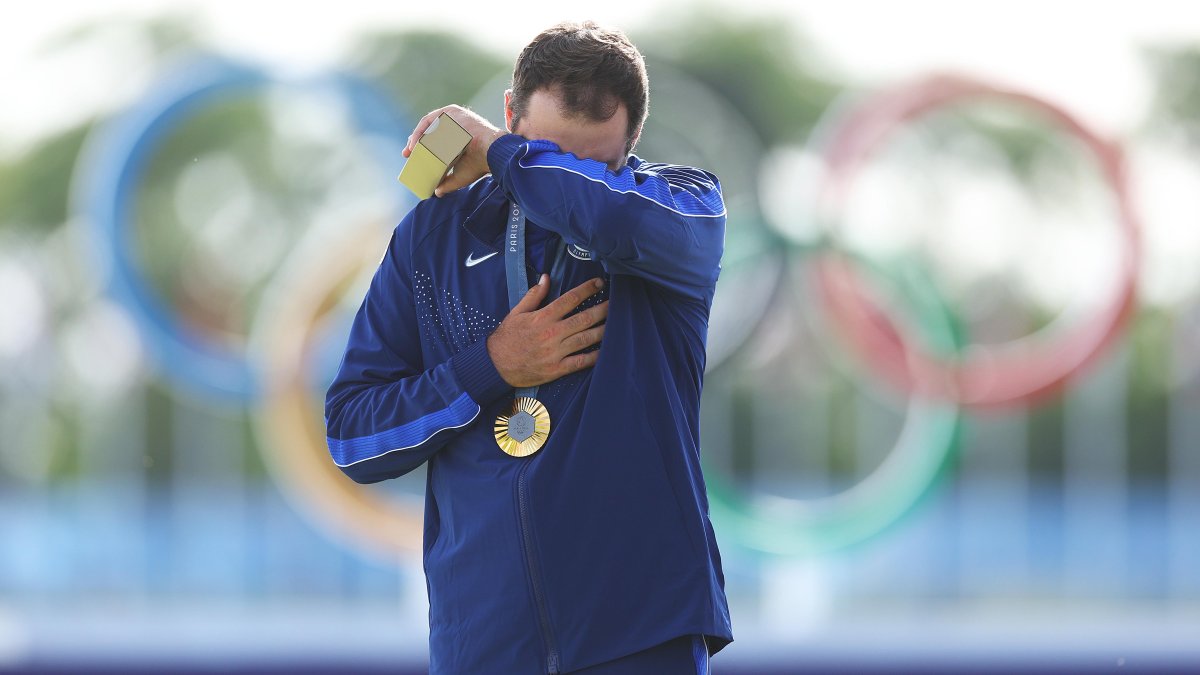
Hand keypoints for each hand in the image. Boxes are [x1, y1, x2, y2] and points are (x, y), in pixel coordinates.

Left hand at [402, 104, 506, 197]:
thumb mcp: (460, 175)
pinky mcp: (451, 112)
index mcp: (459, 134)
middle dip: (416, 141)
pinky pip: (429, 122)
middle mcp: (455, 122)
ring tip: (410, 151)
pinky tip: (414, 144)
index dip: (422, 146)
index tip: (412, 156)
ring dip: (416, 137)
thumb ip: (448, 183)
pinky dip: (419, 132)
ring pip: (428, 125)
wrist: (491, 152)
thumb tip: (437, 193)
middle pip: (430, 130)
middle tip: (408, 154)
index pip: (436, 137)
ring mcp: (453, 116)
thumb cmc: (478, 163)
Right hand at [487, 276, 608, 387]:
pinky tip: (606, 351)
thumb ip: (533, 295)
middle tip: (616, 303)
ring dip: (603, 330)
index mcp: (542, 317)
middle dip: (602, 309)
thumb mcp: (516, 312)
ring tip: (617, 323)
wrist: (495, 365)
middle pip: (584, 318)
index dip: (587, 289)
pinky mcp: (557, 369)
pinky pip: (580, 362)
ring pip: (586, 339)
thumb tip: (546, 277)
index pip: (570, 299)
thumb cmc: (506, 338)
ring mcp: (555, 352)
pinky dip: (595, 357)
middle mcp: (552, 333)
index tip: (599, 283)